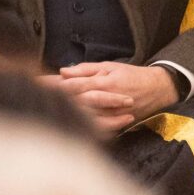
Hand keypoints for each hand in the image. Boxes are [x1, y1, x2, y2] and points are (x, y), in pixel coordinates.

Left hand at [45, 62, 178, 134]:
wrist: (160, 90)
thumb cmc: (132, 75)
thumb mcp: (110, 67)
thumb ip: (86, 70)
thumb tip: (63, 71)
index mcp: (102, 83)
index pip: (71, 84)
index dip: (52, 85)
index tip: (34, 83)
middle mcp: (105, 99)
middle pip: (74, 101)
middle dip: (54, 99)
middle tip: (34, 96)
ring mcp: (112, 113)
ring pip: (85, 116)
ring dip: (66, 112)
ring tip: (47, 110)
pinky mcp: (117, 123)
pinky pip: (98, 127)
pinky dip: (83, 126)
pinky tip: (68, 125)